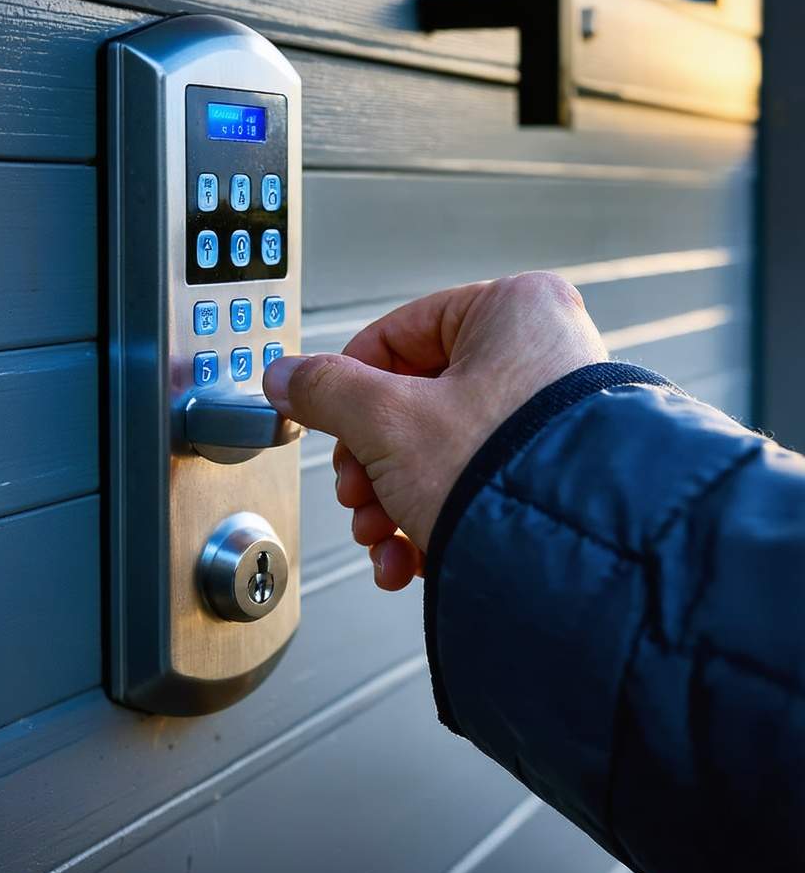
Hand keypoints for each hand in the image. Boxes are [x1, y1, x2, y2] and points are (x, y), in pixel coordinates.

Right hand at [262, 272, 607, 590]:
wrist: (587, 561)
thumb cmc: (511, 472)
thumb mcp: (389, 422)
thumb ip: (325, 391)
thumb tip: (285, 377)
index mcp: (511, 311)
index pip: (396, 334)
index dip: (346, 385)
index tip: (322, 420)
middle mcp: (541, 352)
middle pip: (412, 401)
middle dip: (370, 463)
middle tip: (356, 493)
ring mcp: (550, 415)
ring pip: (437, 449)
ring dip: (392, 501)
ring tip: (382, 537)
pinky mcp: (552, 470)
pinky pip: (473, 481)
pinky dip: (432, 519)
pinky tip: (411, 558)